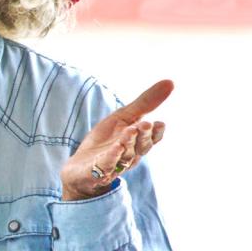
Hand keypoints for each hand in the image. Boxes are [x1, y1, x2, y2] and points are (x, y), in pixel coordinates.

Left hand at [60, 80, 173, 200]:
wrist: (81, 167)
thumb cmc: (107, 140)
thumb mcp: (124, 117)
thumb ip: (146, 103)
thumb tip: (171, 82)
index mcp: (137, 142)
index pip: (151, 139)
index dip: (156, 133)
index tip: (161, 123)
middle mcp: (129, 155)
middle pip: (140, 146)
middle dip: (143, 135)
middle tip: (146, 123)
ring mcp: (114, 164)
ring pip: (124, 155)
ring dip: (128, 142)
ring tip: (130, 130)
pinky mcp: (96, 171)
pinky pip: (106, 164)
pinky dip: (111, 157)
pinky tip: (115, 148)